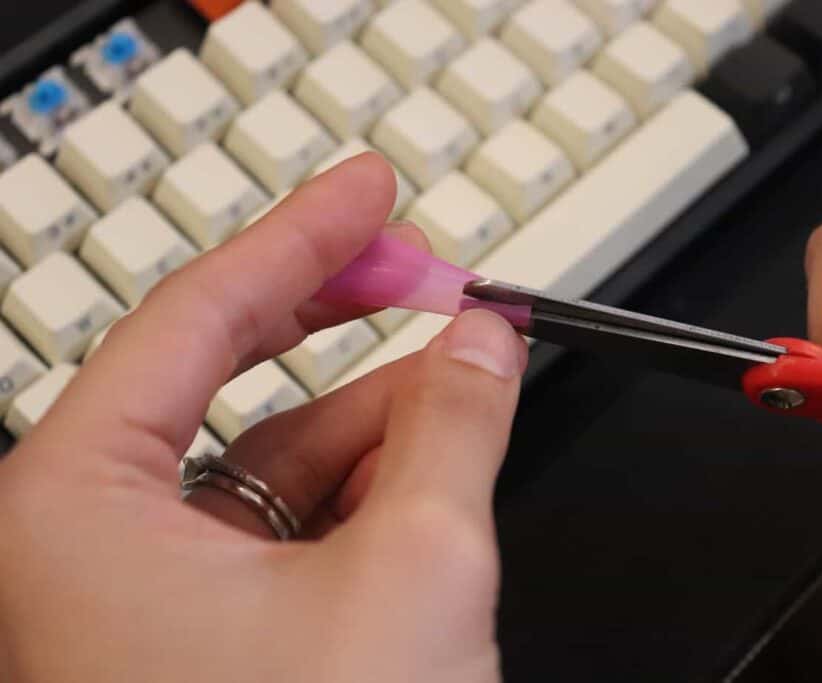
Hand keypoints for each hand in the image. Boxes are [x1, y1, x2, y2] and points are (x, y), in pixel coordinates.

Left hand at [0, 153, 526, 681]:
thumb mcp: (415, 568)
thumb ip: (455, 429)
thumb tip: (483, 344)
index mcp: (75, 518)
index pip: (194, 317)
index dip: (300, 240)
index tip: (366, 194)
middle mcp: (88, 553)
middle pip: (218, 374)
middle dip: (333, 317)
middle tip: (412, 265)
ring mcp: (144, 598)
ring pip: (265, 455)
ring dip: (372, 412)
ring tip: (461, 378)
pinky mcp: (203, 637)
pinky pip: (281, 524)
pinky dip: (360, 487)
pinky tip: (430, 460)